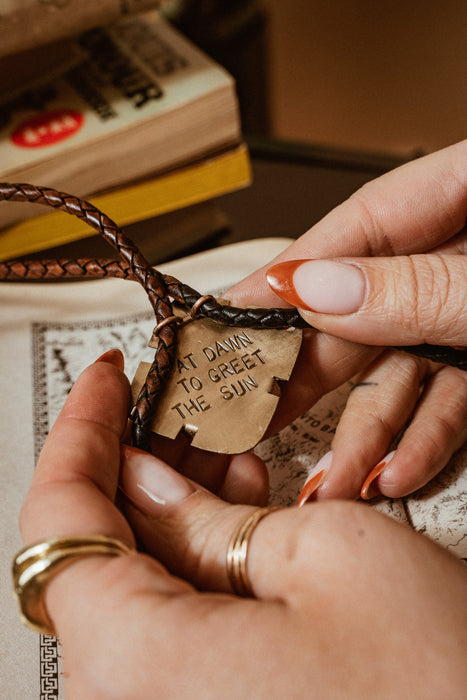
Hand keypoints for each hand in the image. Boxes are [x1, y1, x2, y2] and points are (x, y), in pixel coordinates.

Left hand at [19, 352, 466, 698]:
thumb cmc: (441, 689)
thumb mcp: (329, 554)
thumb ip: (210, 516)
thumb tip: (147, 480)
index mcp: (140, 665)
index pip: (61, 517)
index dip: (82, 427)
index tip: (106, 378)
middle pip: (91, 550)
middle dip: (131, 465)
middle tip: (168, 408)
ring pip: (126, 585)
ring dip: (167, 511)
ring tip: (225, 457)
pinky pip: (160, 629)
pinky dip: (187, 562)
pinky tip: (238, 523)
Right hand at [227, 140, 466, 501]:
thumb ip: (413, 286)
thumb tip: (314, 290)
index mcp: (442, 197)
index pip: (336, 241)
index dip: (273, 290)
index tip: (219, 332)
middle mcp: (443, 254)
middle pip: (348, 316)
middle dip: (297, 380)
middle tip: (245, 423)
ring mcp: (459, 307)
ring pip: (394, 371)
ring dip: (364, 433)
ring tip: (332, 481)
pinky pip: (445, 394)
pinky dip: (424, 436)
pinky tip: (397, 470)